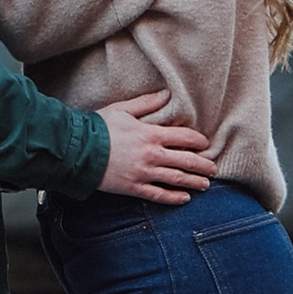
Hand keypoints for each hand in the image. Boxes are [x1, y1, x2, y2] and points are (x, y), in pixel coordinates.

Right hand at [100, 91, 216, 206]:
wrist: (78, 150)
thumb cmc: (99, 127)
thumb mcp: (123, 109)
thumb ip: (147, 103)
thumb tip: (167, 94)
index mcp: (151, 134)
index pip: (184, 138)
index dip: (199, 141)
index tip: (206, 145)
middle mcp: (152, 155)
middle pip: (186, 161)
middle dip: (203, 165)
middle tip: (214, 168)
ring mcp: (144, 173)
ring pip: (177, 179)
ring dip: (194, 182)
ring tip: (205, 184)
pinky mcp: (134, 187)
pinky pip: (159, 194)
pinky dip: (173, 198)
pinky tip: (184, 199)